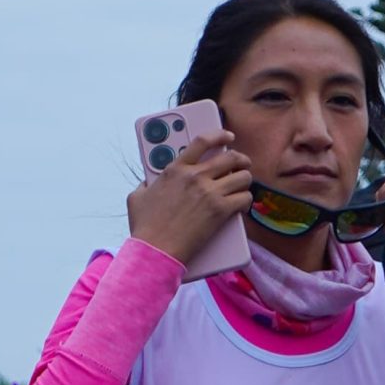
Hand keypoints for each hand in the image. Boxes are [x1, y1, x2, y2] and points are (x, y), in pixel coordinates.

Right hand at [128, 132, 251, 266]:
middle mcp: (195, 176)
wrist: (156, 250)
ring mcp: (210, 192)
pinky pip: (245, 197)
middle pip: (230, 157)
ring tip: (242, 186)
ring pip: (242, 176)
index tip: (227, 136)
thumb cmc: (145, 227)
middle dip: (240, 160)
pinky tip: (241, 205)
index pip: (202, 141)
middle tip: (241, 165)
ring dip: (245, 180)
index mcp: (176, 169)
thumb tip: (148, 182)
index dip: (219, 135)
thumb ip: (146, 184)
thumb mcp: (137, 198)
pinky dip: (246, 201)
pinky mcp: (220, 210)